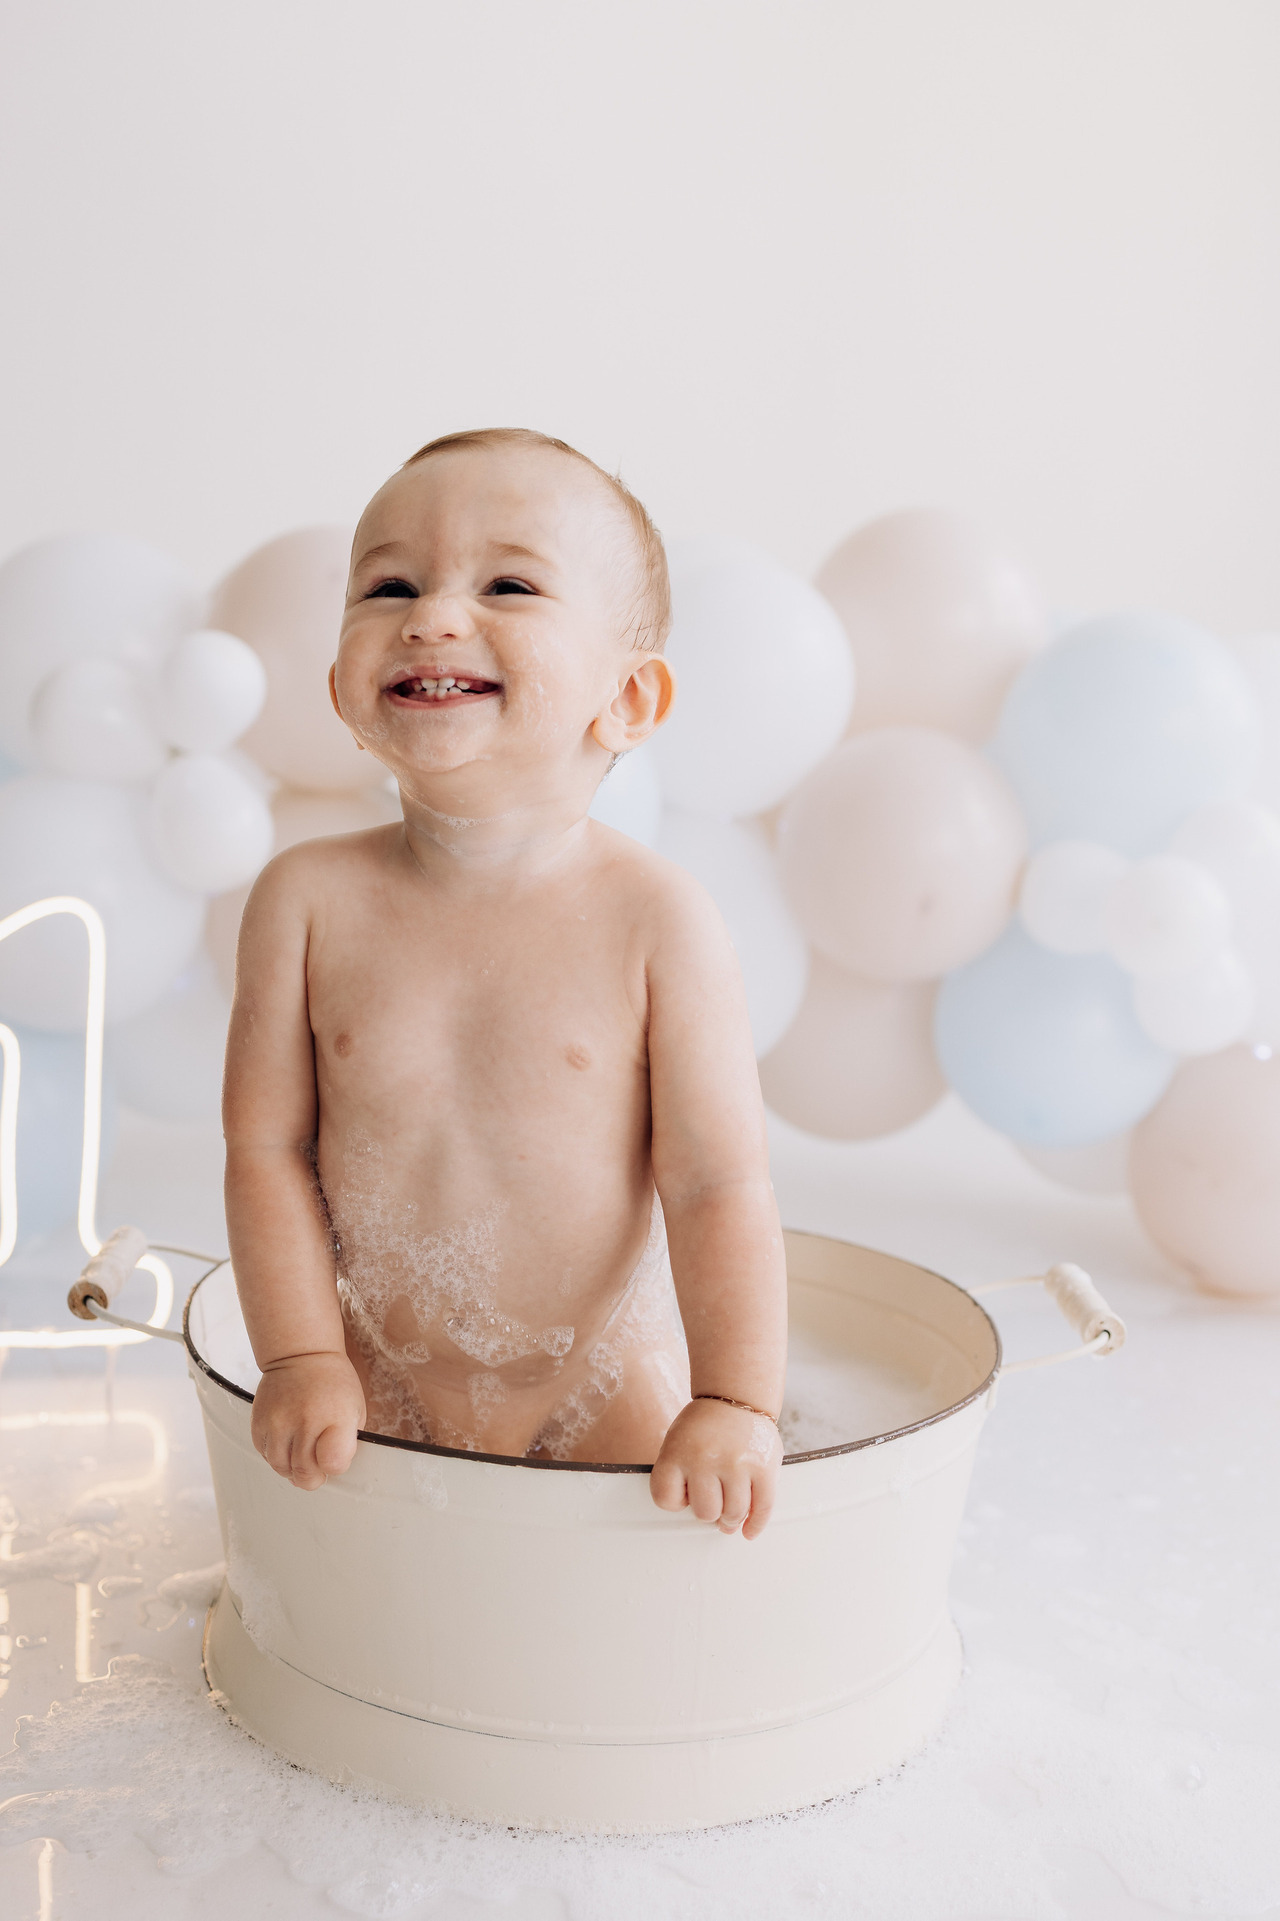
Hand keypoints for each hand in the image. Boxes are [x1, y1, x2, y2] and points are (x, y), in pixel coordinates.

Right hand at [251, 1351, 365, 1490]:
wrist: (301, 1355)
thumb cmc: (332, 1383)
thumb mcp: (354, 1409)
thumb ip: (346, 1443)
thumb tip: (331, 1471)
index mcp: (335, 1417)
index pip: (333, 1465)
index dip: (335, 1467)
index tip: (335, 1457)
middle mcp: (305, 1421)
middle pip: (305, 1473)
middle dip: (314, 1475)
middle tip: (318, 1462)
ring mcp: (278, 1422)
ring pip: (282, 1468)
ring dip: (293, 1467)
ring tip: (302, 1449)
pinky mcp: (258, 1423)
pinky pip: (265, 1455)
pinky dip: (277, 1454)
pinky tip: (287, 1440)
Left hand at [650, 1398, 782, 1538]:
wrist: (735, 1397)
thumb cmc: (703, 1428)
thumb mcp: (677, 1443)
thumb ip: (680, 1479)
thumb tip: (703, 1519)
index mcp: (677, 1452)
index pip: (665, 1499)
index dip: (675, 1501)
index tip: (684, 1492)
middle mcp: (706, 1458)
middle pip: (704, 1512)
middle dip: (709, 1512)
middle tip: (714, 1503)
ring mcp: (737, 1463)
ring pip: (733, 1513)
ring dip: (731, 1519)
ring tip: (730, 1514)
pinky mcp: (764, 1466)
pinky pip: (763, 1507)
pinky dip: (755, 1524)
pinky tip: (749, 1530)